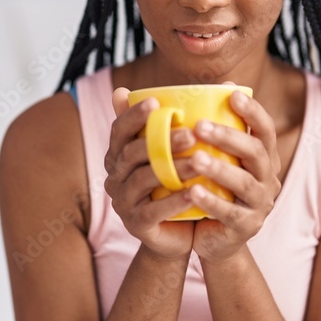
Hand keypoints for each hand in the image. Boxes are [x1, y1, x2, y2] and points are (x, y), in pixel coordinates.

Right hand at [104, 88, 197, 259]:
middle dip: (161, 141)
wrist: (176, 234)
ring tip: (200, 161)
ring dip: (173, 168)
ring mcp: (123, 201)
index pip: (119, 129)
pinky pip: (153, 211)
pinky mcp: (135, 224)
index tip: (155, 101)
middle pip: (132, 153)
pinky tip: (194, 193)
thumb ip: (178, 124)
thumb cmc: (176, 184)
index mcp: (119, 154)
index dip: (133, 115)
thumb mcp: (173, 154)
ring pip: (144, 179)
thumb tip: (205, 86)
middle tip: (191, 134)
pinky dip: (173, 201)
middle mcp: (115, 175)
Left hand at [186, 90, 282, 262]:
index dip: (253, 111)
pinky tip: (192, 192)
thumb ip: (209, 128)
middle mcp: (267, 178)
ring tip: (195, 159)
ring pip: (245, 183)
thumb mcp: (214, 158)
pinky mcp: (246, 227)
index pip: (265, 129)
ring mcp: (260, 204)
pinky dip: (212, 202)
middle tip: (200, 125)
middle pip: (256, 153)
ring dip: (220, 169)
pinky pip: (230, 213)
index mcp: (262, 157)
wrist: (212, 237)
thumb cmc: (211, 187)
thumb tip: (203, 87)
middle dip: (229, 137)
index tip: (233, 94)